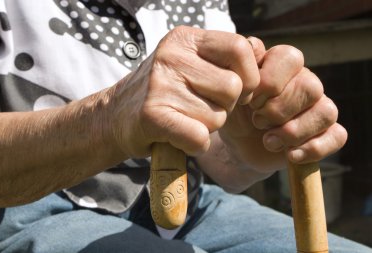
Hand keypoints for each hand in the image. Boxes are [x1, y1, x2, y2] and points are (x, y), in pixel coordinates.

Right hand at [105, 26, 259, 157]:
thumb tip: (261, 54)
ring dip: (208, 127)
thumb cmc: (163, 93)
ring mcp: (159, 85)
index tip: (239, 91)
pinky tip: (179, 138)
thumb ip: (223, 59)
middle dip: (226, 107)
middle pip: (233, 88)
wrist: (115, 117)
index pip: (240, 48)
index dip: (250, 76)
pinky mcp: (151, 116)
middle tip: (201, 108)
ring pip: (218, 116)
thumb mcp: (189, 64)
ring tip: (184, 120)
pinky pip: (200, 137)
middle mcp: (170, 56)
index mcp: (184, 39)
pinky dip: (196, 145)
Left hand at [219, 38, 347, 171]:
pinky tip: (290, 155)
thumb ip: (238, 68)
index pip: (290, 57)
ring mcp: (316, 107)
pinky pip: (337, 135)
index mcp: (280, 65)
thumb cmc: (233, 114)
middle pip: (310, 86)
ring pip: (327, 111)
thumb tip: (252, 44)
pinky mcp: (323, 133)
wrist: (236, 146)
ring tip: (268, 141)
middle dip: (278, 110)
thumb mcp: (228, 93)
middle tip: (257, 121)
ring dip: (293, 132)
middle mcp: (303, 81)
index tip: (247, 101)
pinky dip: (313, 149)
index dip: (268, 82)